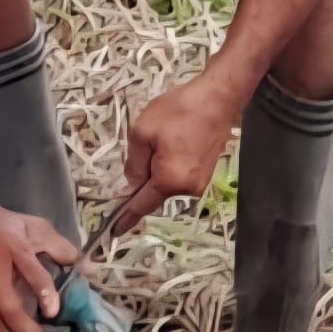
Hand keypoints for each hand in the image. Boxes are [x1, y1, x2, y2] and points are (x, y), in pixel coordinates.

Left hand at [117, 71, 240, 231]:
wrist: (217, 99)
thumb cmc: (178, 112)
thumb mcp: (143, 133)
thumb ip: (134, 163)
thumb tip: (132, 184)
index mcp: (170, 181)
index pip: (142, 205)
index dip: (126, 218)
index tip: (114, 232)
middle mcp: (188, 189)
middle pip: (154, 191)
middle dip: (144, 176)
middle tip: (146, 145)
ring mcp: (200, 182)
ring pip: (166, 182)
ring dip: (157, 167)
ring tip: (164, 137)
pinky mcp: (206, 173)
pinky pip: (178, 175)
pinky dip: (169, 164)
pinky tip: (172, 141)